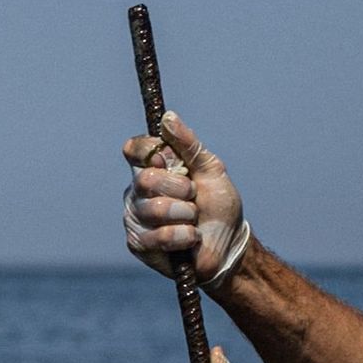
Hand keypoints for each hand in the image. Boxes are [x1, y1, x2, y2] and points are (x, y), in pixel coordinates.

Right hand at [121, 111, 250, 288]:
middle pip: (146, 179)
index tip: (168, 160)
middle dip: (180, 188)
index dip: (149, 151)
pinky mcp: (139, 244)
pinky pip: (160, 235)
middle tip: (193, 197)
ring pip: (155, 209)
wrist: (228, 244)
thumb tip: (167, 117)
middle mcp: (137, 192)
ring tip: (193, 220)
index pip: (134, 150)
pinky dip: (184, 236)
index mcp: (152, 169)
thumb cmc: (218, 205)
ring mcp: (136, 218)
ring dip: (186, 214)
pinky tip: (190, 238)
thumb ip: (189, 144)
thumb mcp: (210, 169)